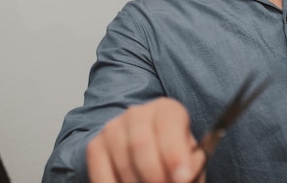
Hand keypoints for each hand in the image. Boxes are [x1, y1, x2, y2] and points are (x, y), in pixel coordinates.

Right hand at [86, 98, 205, 182]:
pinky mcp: (95, 146)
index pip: (169, 126)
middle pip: (141, 144)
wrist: (152, 156)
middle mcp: (138, 113)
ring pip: (123, 162)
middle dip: (154, 175)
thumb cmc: (174, 157)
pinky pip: (101, 173)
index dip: (175, 154)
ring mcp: (113, 128)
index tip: (183, 177)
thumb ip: (189, 165)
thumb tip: (183, 176)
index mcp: (167, 110)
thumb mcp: (190, 158)